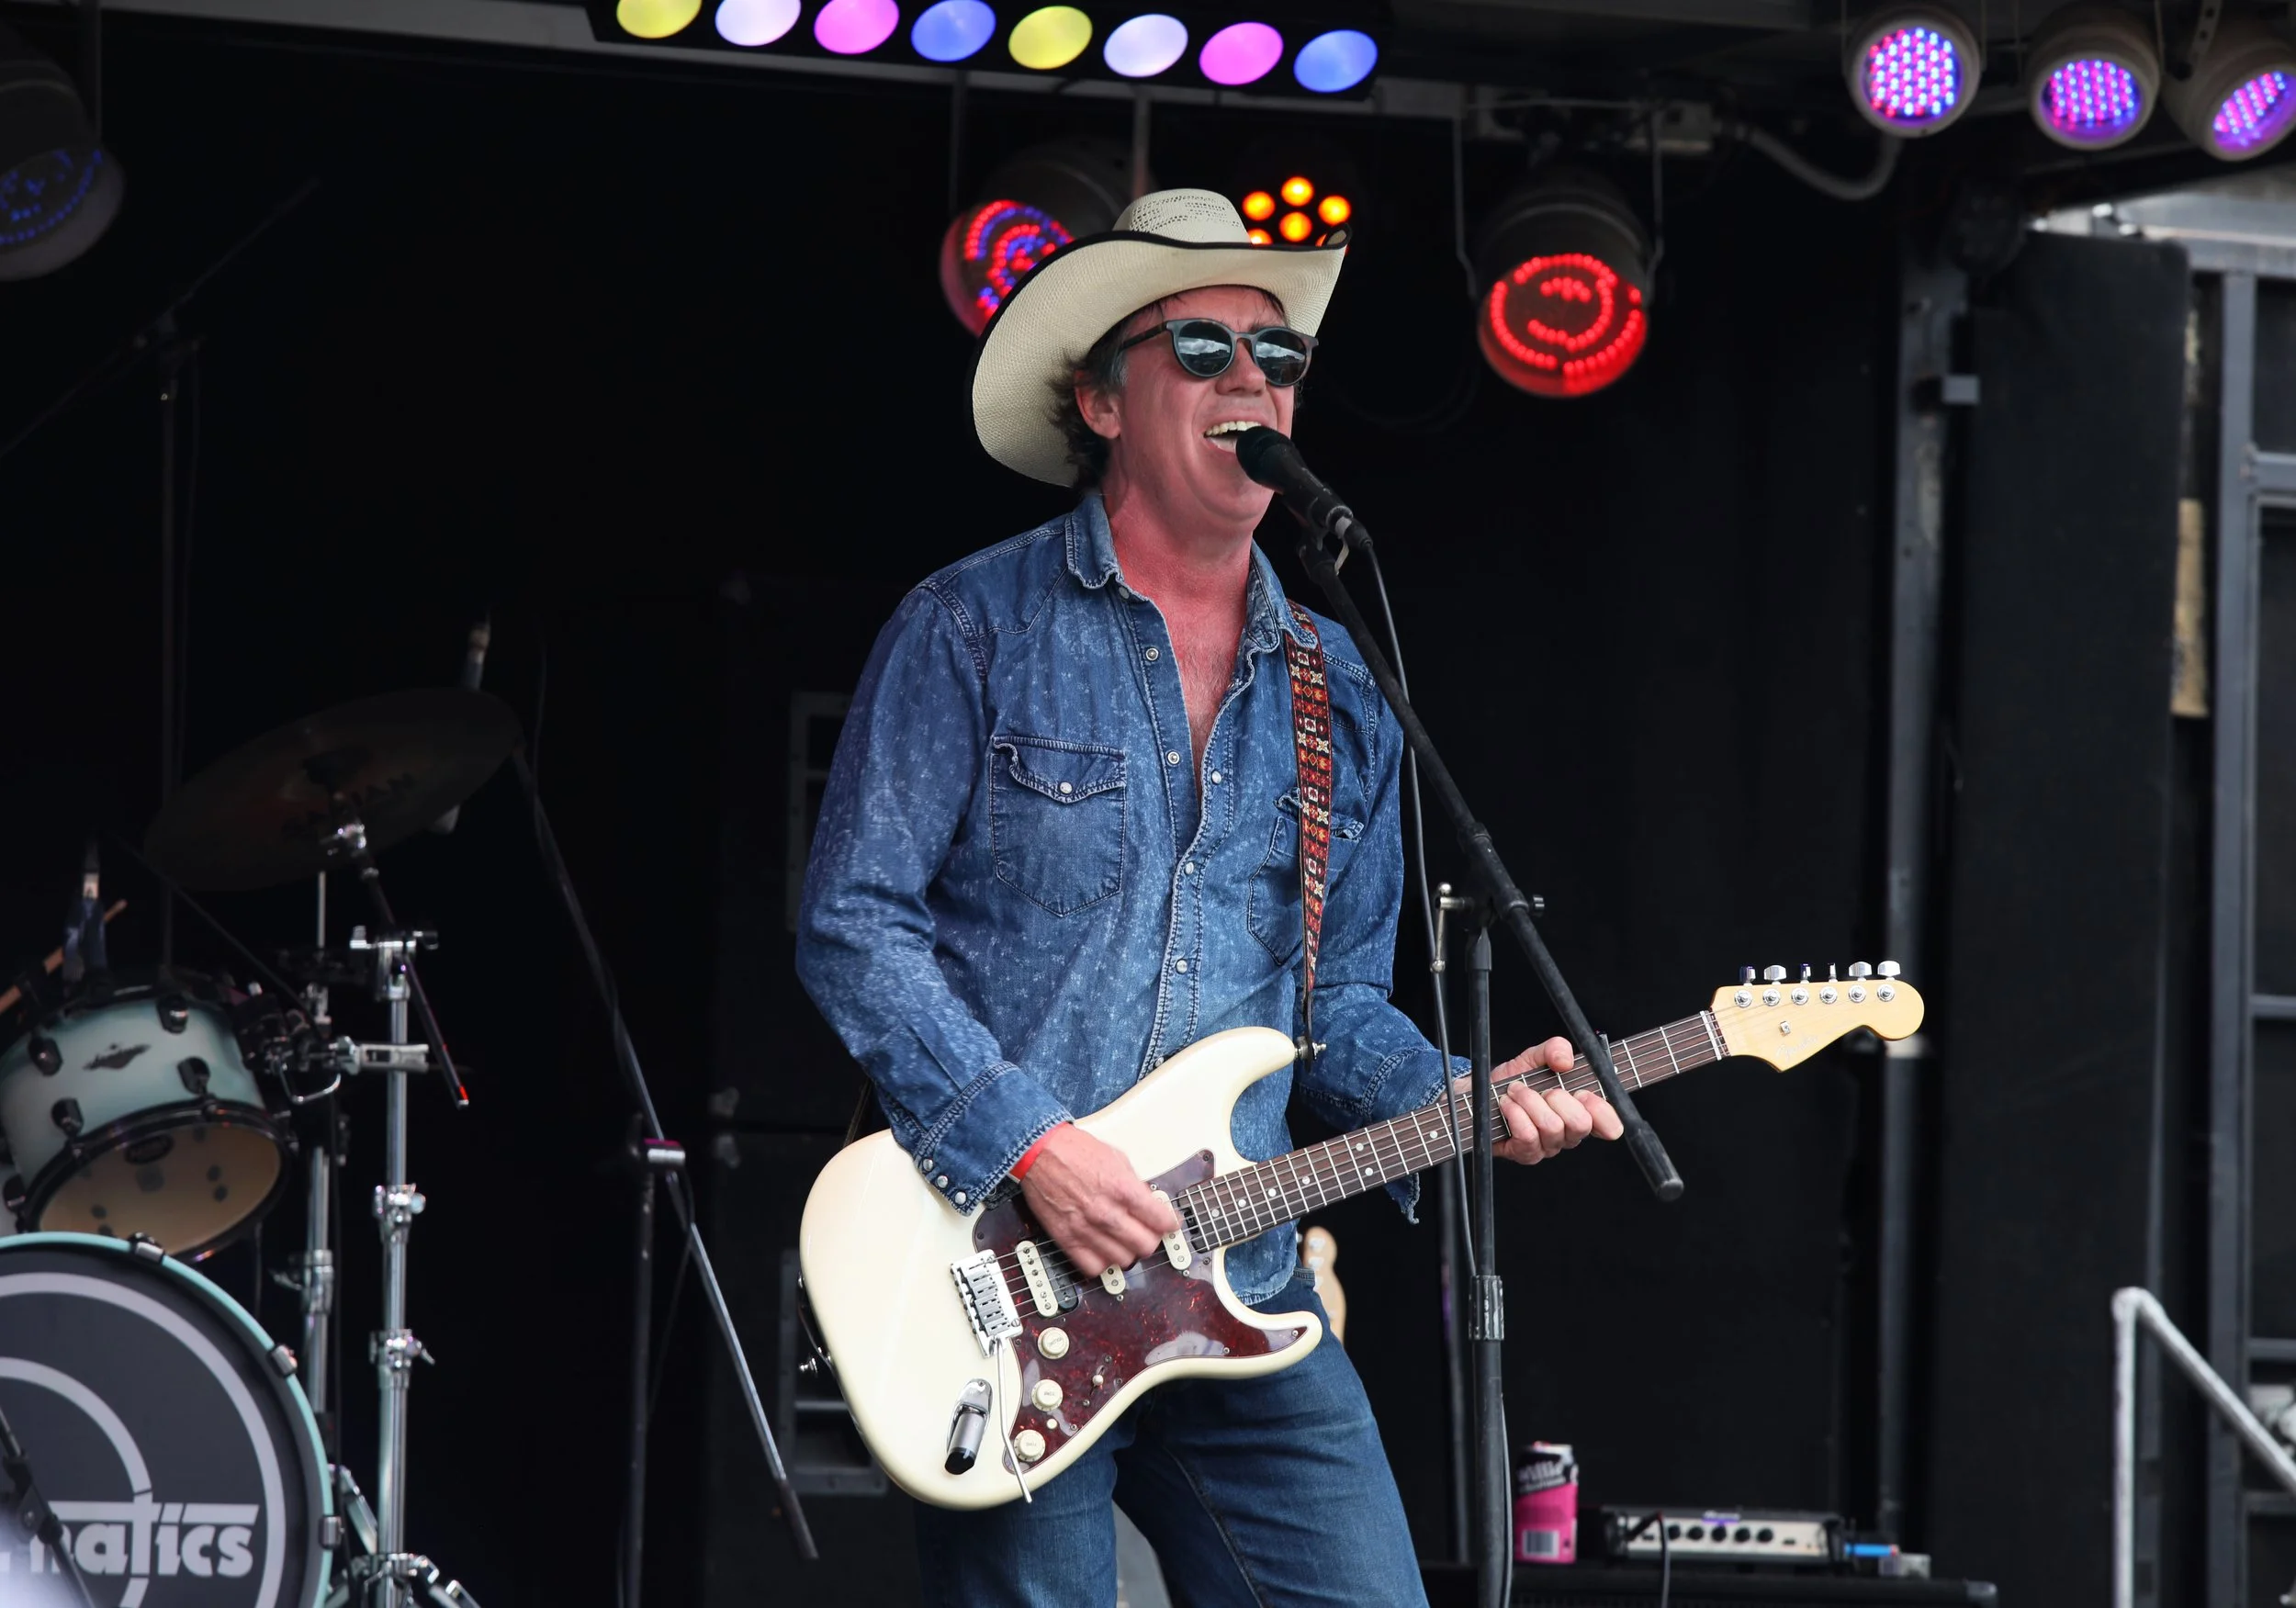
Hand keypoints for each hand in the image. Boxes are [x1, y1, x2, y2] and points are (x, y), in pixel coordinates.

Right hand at [1017, 1125, 1179, 1277]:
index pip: (1161, 1221)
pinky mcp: (1067, 1239)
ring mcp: (1086, 1228)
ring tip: (1124, 1241)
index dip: (1169, 1224)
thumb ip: (1135, 1184)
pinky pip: (1093, 1267)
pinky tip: (1103, 1250)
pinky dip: (1102, 1262)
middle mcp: (1107, 1212)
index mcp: (1123, 1189)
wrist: (1040, 1151)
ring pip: (1123, 1260)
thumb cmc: (1075, 1150)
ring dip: (1127, 1252)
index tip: (1168, 1225)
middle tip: (1147, 1233)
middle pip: (1146, 1246)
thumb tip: (1149, 1204)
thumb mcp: (1117, 1158)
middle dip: (1151, 1239)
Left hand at [1460, 1037, 1625, 1164]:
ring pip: (1552, 1127)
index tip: (1582, 1092)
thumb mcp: (1536, 1057)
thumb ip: (1555, 1049)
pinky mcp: (1525, 1154)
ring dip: (1529, 1101)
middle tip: (1542, 1089)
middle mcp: (1568, 1134)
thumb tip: (1565, 1060)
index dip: (1601, 1110)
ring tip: (1516, 1091)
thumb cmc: (1514, 1080)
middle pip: (1581, 1125)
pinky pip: (1528, 1137)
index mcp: (1581, 1112)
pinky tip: (1507, 1104)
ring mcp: (1547, 1147)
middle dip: (1558, 1098)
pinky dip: (1515, 1113)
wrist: (1481, 1094)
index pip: (1610, 1126)